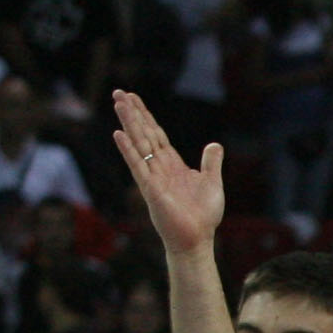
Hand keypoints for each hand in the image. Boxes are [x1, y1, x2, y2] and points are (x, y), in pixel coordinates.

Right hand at [109, 89, 222, 256]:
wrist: (197, 239)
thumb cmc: (203, 215)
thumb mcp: (212, 183)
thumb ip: (210, 163)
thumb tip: (214, 144)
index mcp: (172, 164)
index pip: (156, 134)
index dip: (146, 116)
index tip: (134, 98)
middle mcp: (159, 167)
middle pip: (143, 133)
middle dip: (132, 113)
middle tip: (119, 92)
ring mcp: (152, 176)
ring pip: (138, 144)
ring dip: (128, 123)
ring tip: (119, 103)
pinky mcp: (150, 189)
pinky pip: (137, 166)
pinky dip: (128, 150)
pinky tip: (118, 134)